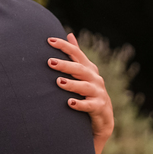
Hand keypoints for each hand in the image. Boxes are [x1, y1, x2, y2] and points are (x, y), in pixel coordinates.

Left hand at [47, 33, 113, 153]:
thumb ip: (77, 56)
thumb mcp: (83, 73)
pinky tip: (70, 103)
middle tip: (49, 62)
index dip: (65, 46)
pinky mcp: (100, 108)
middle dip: (65, 65)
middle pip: (80, 69)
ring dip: (72, 84)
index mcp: (89, 69)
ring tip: (59, 82)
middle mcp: (95, 79)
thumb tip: (69, 34)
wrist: (103, 119)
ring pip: (85, 87)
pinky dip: (80, 104)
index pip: (77, 54)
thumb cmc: (88, 94)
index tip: (49, 40)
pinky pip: (90, 106)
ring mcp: (99, 93)